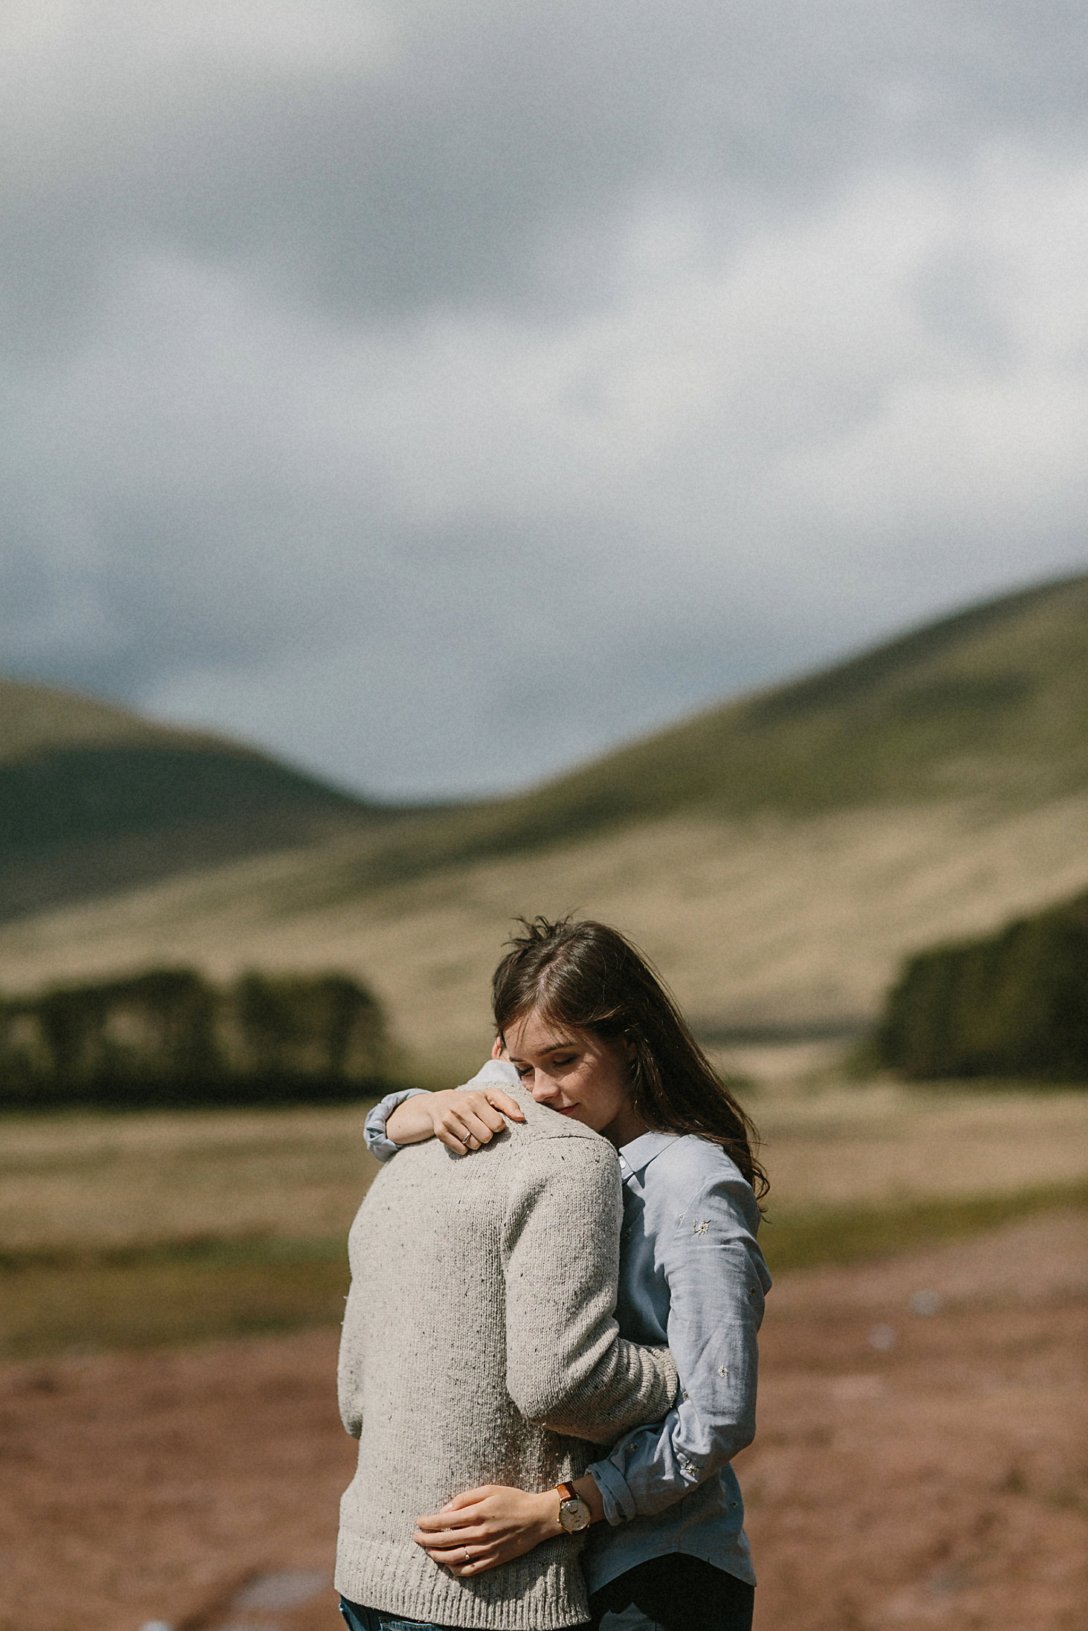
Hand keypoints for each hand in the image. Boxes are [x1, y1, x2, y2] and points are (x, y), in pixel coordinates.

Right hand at [388, 1087, 523, 1155]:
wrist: (439, 1103)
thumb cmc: (472, 1101)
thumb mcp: (490, 1096)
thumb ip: (509, 1105)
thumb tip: (522, 1118)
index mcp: (475, 1098)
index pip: (498, 1124)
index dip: (498, 1126)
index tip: (493, 1121)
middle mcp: (460, 1108)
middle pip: (486, 1137)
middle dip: (487, 1135)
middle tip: (481, 1127)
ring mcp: (449, 1120)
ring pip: (474, 1145)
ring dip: (476, 1142)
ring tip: (471, 1131)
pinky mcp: (440, 1132)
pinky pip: (461, 1151)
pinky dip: (464, 1148)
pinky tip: (461, 1136)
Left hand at [414, 1484, 557, 1576]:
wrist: (537, 1518)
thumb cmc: (513, 1499)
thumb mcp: (489, 1489)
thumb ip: (464, 1499)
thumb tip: (444, 1510)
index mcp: (476, 1514)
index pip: (443, 1521)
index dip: (427, 1523)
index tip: (418, 1522)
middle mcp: (479, 1534)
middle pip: (444, 1540)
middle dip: (426, 1540)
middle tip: (416, 1537)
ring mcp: (485, 1550)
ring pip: (453, 1558)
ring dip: (436, 1555)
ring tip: (428, 1550)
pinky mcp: (493, 1560)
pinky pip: (469, 1570)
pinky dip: (455, 1569)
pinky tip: (448, 1564)